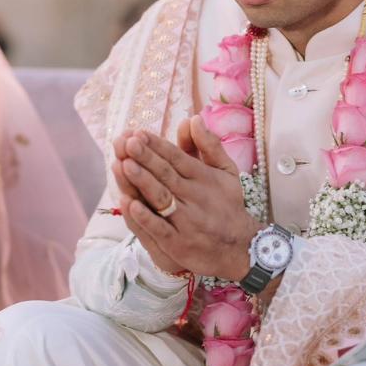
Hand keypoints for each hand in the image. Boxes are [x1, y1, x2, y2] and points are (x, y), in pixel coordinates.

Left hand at [119, 116, 261, 281]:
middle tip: (127, 142)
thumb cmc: (228, 204)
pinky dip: (146, 218)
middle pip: (166, 175)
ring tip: (124, 164)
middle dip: (146, 158)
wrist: (241, 248)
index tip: (138, 133)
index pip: (177, 158)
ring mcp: (186, 221)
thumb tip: (194, 118)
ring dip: (143, 182)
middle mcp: (194, 197)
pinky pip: (160, 230)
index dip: (157, 145)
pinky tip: (130, 204)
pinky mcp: (178, 244)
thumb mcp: (226, 171)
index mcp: (203, 177)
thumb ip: (209, 145)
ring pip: (161, 199)